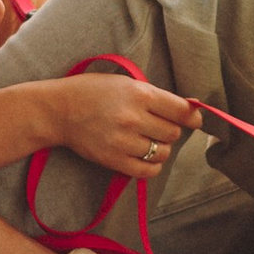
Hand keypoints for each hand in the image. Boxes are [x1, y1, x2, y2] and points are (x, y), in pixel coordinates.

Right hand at [45, 75, 199, 180]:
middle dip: (170, 130)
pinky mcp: (114, 160)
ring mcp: (124, 141)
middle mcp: (133, 118)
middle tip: (158, 126)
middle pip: (173, 133)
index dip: (192, 117)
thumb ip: (154, 95)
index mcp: (139, 94)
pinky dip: (152, 166)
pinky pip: (148, 170)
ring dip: (161, 148)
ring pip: (163, 153)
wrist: (59, 110)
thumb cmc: (93, 91)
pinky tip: (145, 156)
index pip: (181, 110)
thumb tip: (188, 109)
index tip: (194, 120)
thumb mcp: (124, 82)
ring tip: (148, 140)